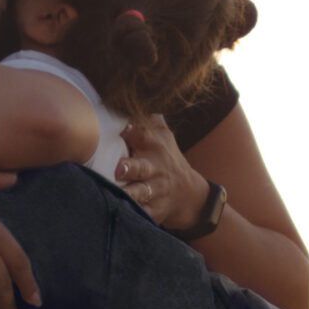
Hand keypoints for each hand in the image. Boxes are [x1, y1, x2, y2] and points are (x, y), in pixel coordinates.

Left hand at [115, 115, 210, 229]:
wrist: (189, 194)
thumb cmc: (166, 158)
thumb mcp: (162, 136)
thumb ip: (147, 118)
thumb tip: (128, 93)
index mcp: (154, 146)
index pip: (143, 134)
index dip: (132, 130)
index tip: (121, 128)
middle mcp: (156, 168)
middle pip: (142, 167)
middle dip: (130, 168)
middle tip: (119, 169)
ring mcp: (156, 191)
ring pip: (142, 193)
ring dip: (131, 194)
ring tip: (120, 194)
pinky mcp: (154, 211)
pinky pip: (144, 214)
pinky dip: (135, 215)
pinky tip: (123, 215)